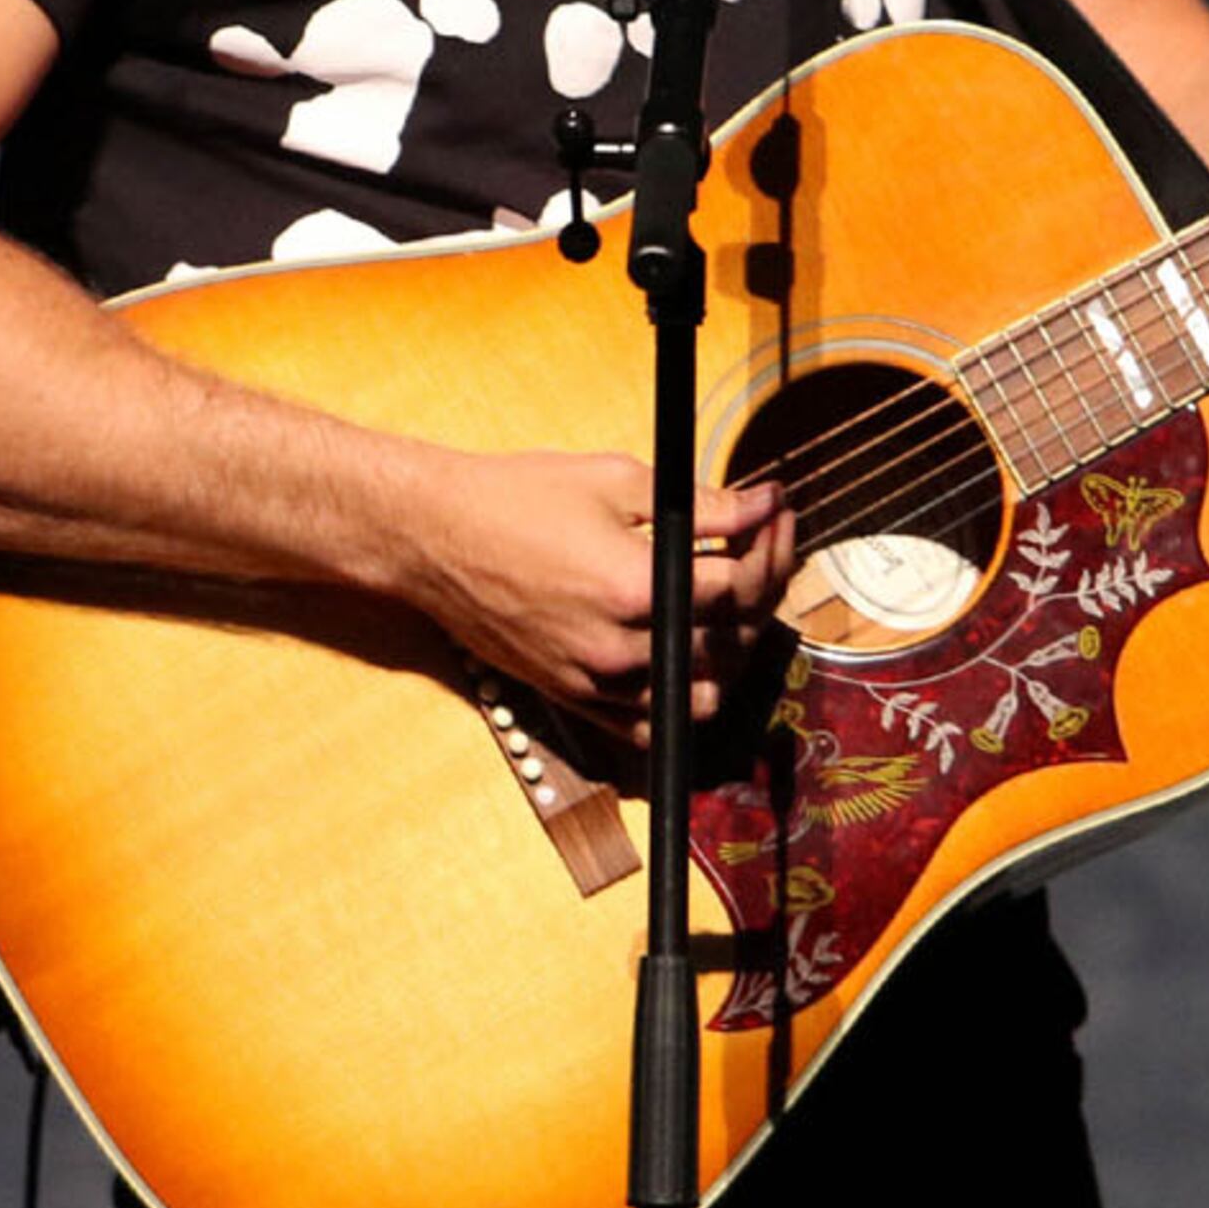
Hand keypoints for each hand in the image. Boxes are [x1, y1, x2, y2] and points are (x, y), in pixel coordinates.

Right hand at [394, 446, 795, 730]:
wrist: (432, 538)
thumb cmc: (515, 498)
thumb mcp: (616, 481)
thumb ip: (703, 506)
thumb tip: (764, 505)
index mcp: (636, 585)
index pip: (741, 584)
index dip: (771, 542)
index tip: (776, 509)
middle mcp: (621, 647)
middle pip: (733, 639)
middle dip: (764, 586)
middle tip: (764, 541)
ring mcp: (597, 682)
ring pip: (705, 693)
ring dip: (732, 650)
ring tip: (730, 600)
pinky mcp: (574, 700)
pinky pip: (651, 726)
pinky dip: (682, 698)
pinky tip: (688, 651)